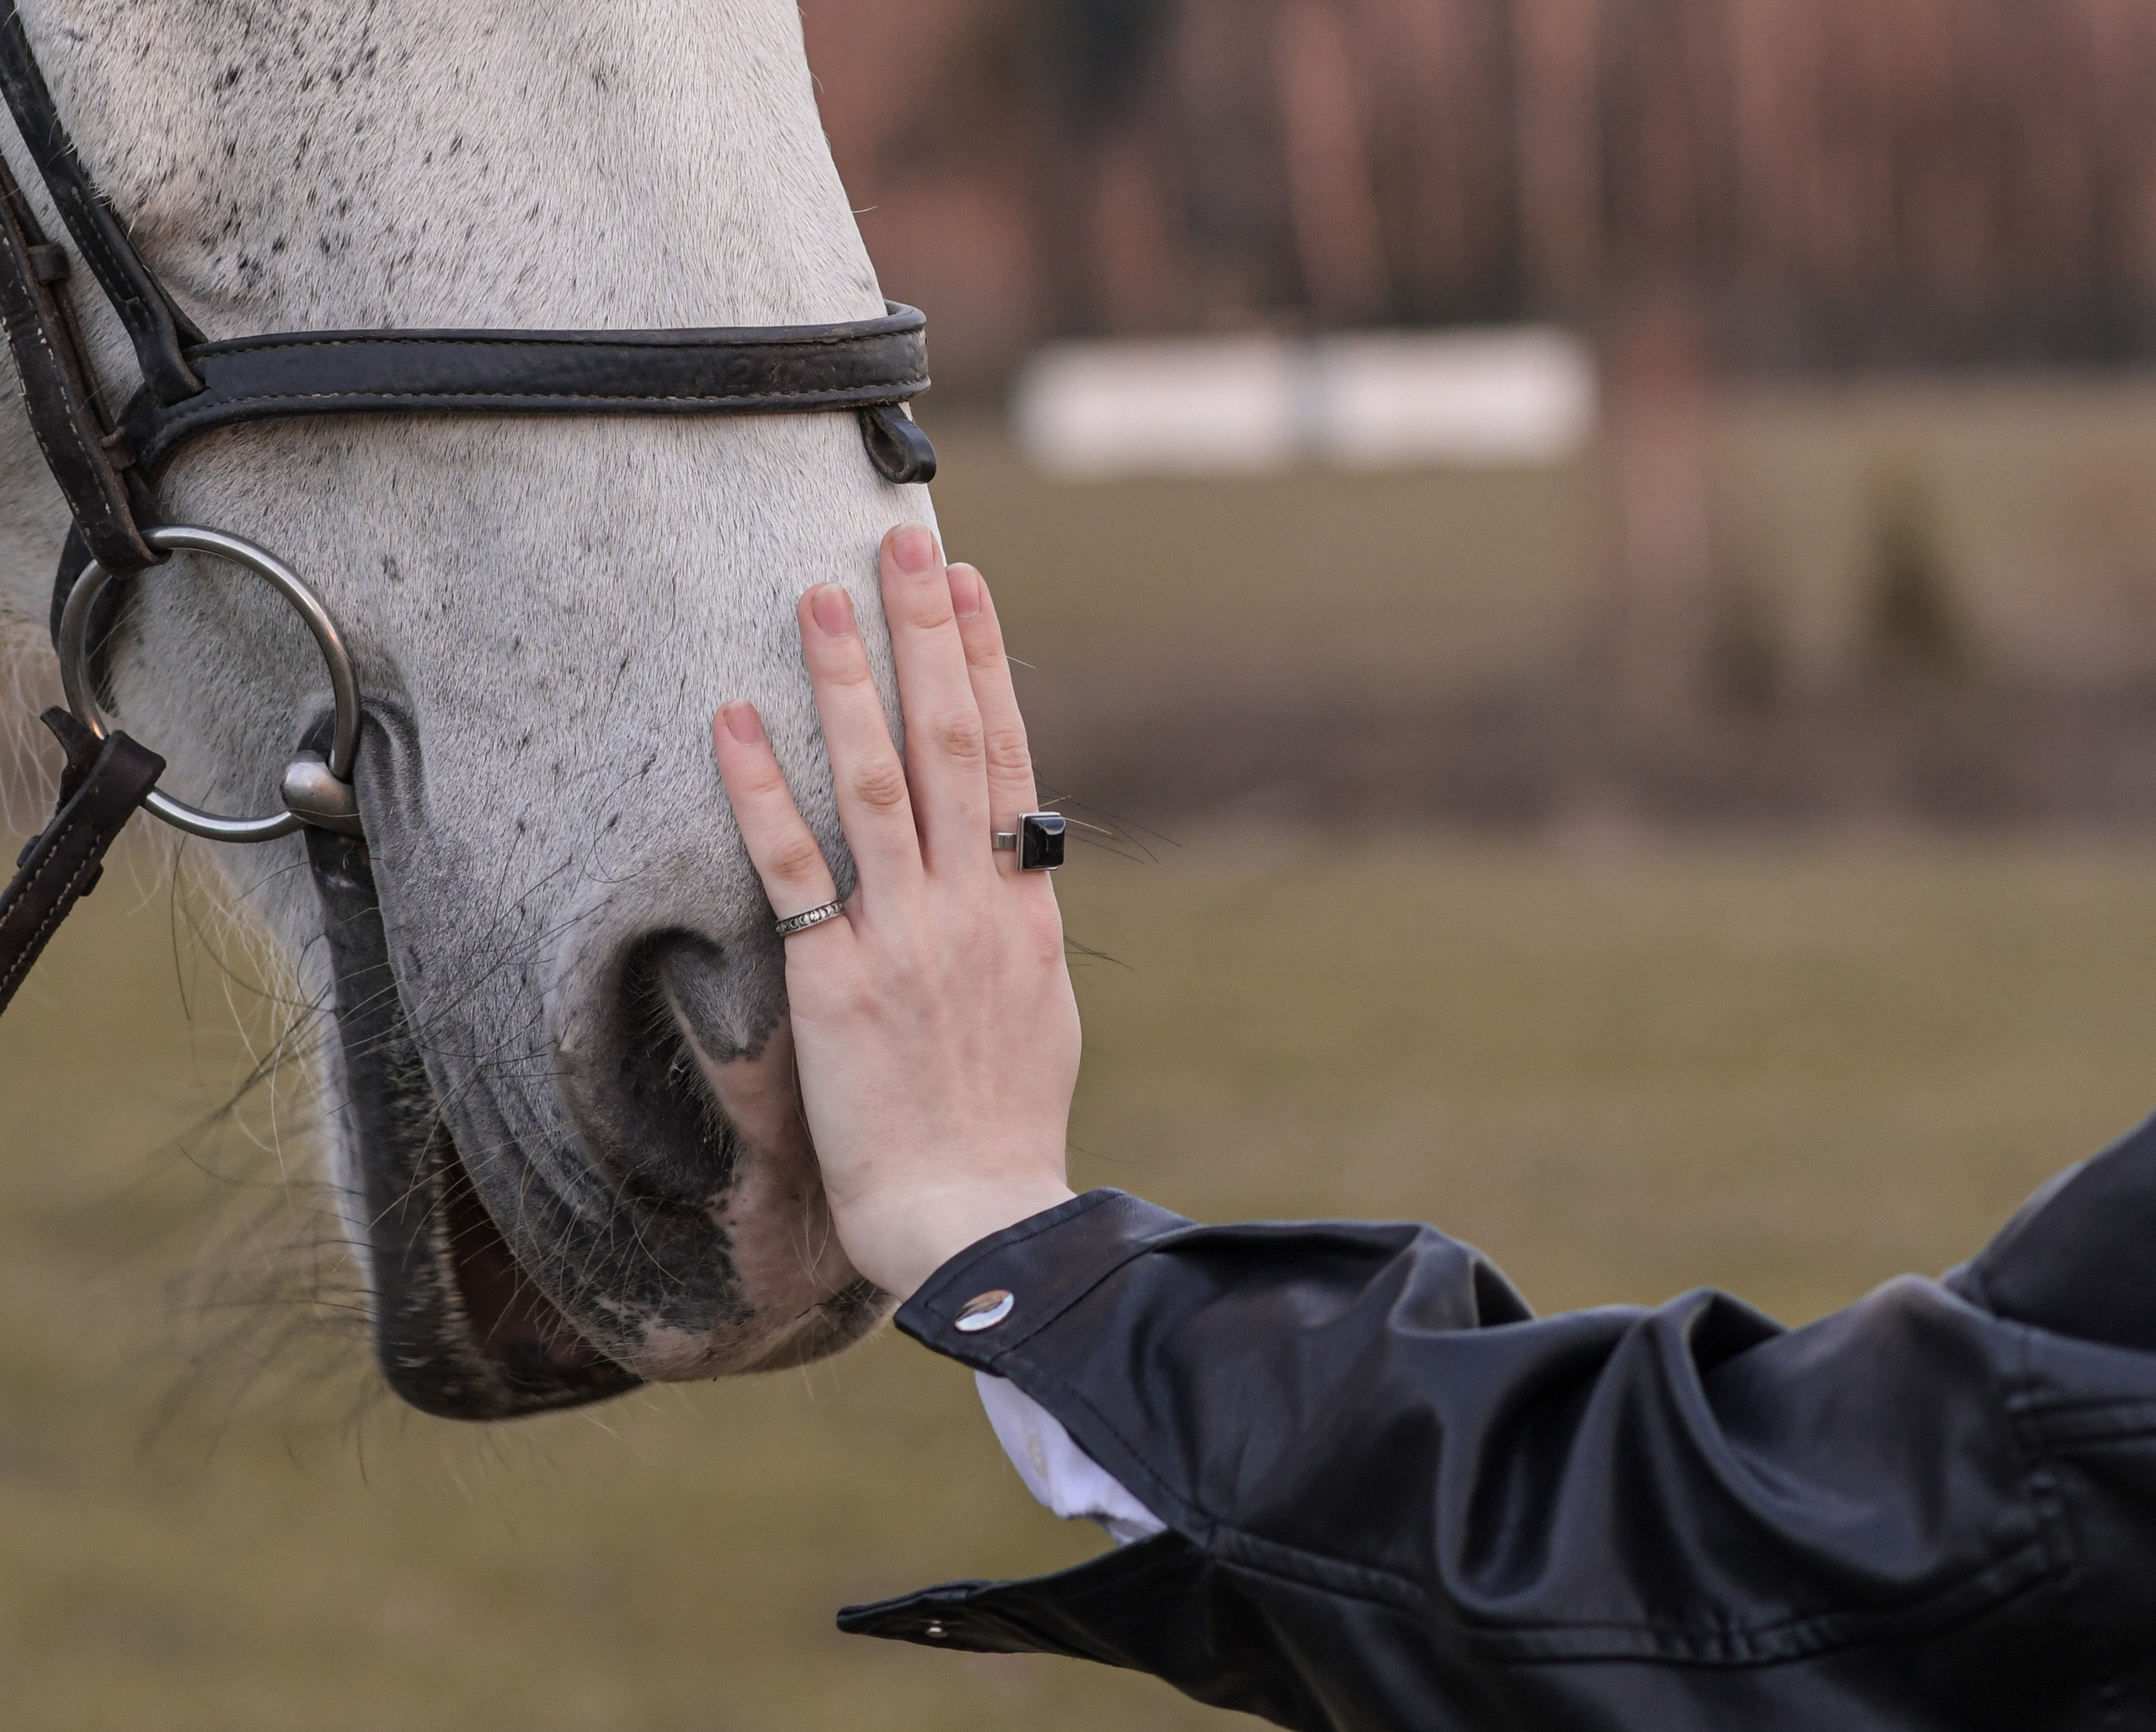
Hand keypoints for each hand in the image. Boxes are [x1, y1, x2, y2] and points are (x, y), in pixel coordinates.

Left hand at [712, 524, 1079, 1299]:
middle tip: (903, 549)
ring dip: (848, 684)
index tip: (971, 591)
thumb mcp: (1039, 1008)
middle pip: (952, 744)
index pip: (1009, 760)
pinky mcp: (836, 982)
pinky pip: (793, 869)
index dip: (987, 667)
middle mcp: (970, 905)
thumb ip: (1015, 925)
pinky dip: (762, 791)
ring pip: (877, 783)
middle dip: (928, 639)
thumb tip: (1006, 864)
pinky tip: (732, 720)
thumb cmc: (1004, 1122)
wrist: (973, 1210)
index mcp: (1022, 909)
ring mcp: (905, 938)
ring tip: (819, 597)